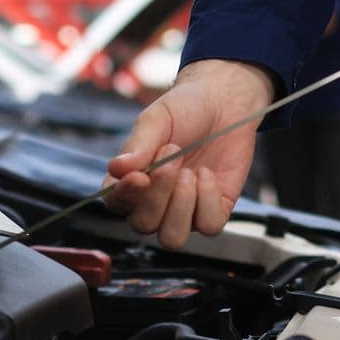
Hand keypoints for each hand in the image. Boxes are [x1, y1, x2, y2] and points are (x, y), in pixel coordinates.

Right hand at [104, 59, 273, 246]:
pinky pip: (208, 226)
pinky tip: (207, 173)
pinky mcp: (213, 210)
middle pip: (143, 226)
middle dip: (159, 194)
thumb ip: (138, 145)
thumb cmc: (184, 109)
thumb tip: (115, 168)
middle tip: (172, 155)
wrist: (224, 102)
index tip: (140, 176)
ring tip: (189, 171)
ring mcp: (184, 209)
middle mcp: (154, 201)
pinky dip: (208, 200)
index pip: (115, 203)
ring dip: (181, 205)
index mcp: (131, 179)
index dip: (125, 196)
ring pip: (173, 237)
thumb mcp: (157, 119)